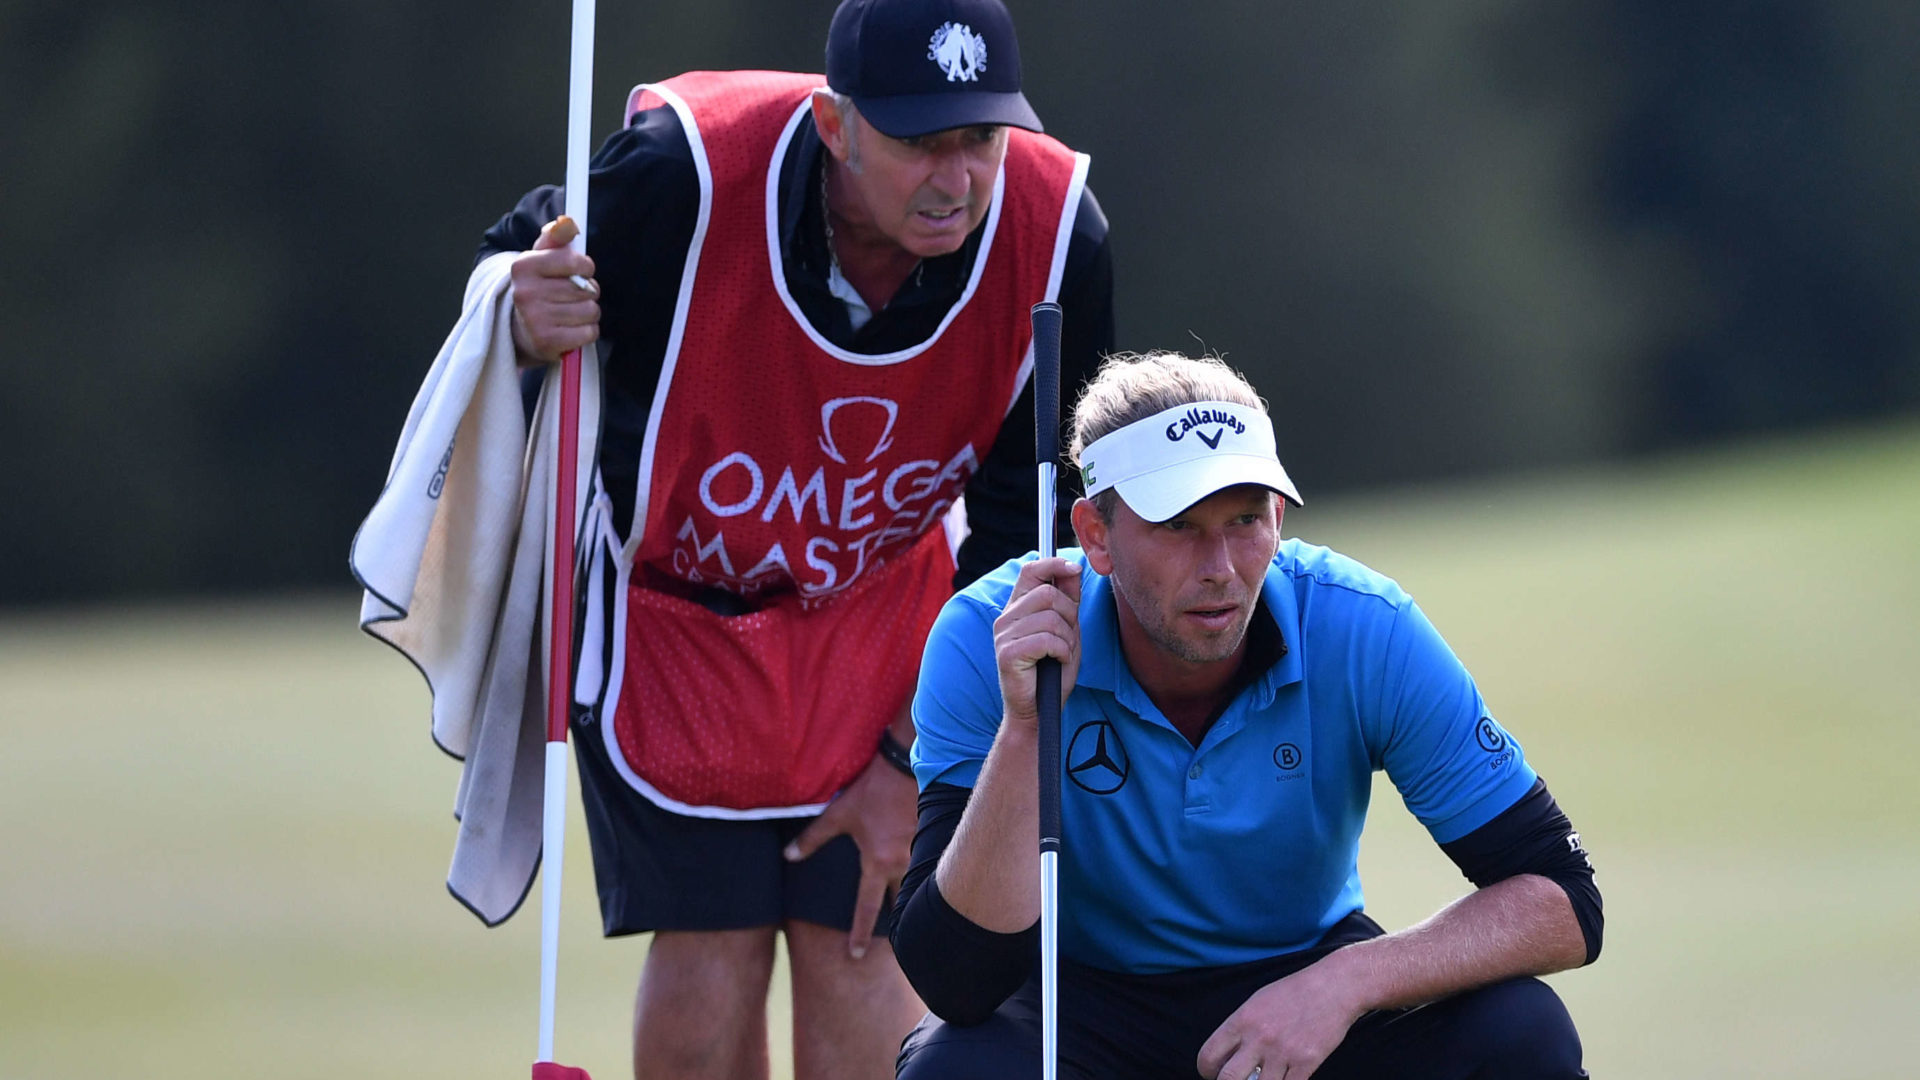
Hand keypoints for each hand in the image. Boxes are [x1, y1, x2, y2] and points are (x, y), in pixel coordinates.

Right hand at [508, 216, 599, 364]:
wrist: (519, 328)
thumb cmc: (538, 287)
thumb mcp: (541, 257)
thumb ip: (555, 237)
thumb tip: (567, 223)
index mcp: (523, 266)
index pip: (575, 261)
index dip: (585, 267)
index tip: (579, 271)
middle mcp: (525, 292)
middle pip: (586, 288)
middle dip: (587, 292)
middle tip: (572, 296)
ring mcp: (534, 319)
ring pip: (590, 311)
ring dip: (588, 313)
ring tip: (571, 313)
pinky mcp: (546, 342)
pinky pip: (589, 333)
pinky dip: (587, 332)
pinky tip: (572, 329)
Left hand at [784, 750, 918, 958]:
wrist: (905, 766)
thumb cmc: (870, 791)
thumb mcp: (838, 814)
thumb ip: (813, 838)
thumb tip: (788, 856)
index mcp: (878, 863)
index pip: (867, 908)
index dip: (860, 933)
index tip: (856, 956)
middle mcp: (903, 864)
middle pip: (902, 904)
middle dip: (899, 925)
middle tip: (895, 946)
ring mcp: (923, 854)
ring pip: (920, 888)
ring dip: (915, 902)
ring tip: (912, 920)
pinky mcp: (935, 840)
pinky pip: (932, 868)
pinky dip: (929, 880)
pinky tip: (931, 886)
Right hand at [991, 557, 1082, 731]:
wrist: (1038, 710)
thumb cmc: (1051, 671)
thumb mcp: (1066, 630)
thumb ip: (1068, 601)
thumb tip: (1073, 569)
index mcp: (1017, 608)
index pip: (1030, 570)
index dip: (1054, 563)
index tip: (1075, 568)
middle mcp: (1006, 617)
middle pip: (1047, 593)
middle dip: (1069, 615)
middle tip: (1068, 638)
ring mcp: (1004, 635)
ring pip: (1050, 617)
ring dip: (1067, 639)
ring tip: (1061, 654)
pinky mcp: (1007, 654)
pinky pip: (1046, 640)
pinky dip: (1061, 652)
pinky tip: (1056, 662)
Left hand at [1197, 963, 1363, 1079]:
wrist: (1333, 988)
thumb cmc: (1294, 993)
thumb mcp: (1257, 1002)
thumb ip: (1240, 1028)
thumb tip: (1226, 1054)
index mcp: (1242, 1020)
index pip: (1209, 1055)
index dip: (1207, 1070)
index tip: (1212, 1073)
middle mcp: (1259, 1038)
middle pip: (1228, 1079)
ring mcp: (1283, 1053)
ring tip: (1261, 1078)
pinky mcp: (1306, 1063)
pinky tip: (1283, 1078)